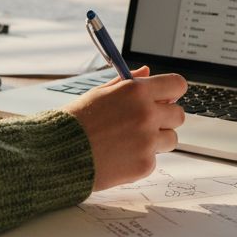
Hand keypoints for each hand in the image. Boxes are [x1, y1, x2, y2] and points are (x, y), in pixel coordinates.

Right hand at [62, 66, 187, 189]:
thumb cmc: (76, 122)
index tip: (165, 98)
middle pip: (178, 114)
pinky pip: (154, 159)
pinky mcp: (145, 164)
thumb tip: (147, 72)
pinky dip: (141, 158)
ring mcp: (147, 141)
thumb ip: (127, 82)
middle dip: (165, 118)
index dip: (172, 92)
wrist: (58, 154)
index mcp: (136, 92)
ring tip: (129, 141)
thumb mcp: (99, 93)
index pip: (177, 85)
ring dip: (157, 139)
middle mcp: (146, 114)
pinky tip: (120, 155)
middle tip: (145, 122)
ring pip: (171, 138)